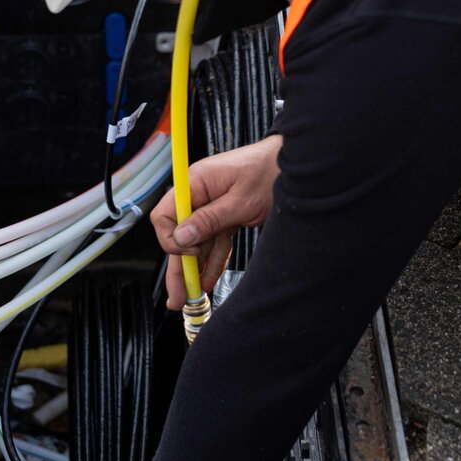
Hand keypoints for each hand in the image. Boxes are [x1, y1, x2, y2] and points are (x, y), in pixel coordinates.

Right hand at [151, 134, 281, 309]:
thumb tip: (181, 238)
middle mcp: (198, 194)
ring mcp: (211, 205)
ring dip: (195, 268)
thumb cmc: (268, 172)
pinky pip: (214, 240)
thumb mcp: (240, 201)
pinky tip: (208, 279)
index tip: (190, 251)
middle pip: (180, 234)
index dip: (173, 238)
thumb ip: (209, 220)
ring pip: (197, 241)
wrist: (294, 164)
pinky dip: (213, 259)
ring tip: (192, 296)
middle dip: (178, 265)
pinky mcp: (226, 214)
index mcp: (195, 183)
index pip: (166, 215)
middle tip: (177, 296)